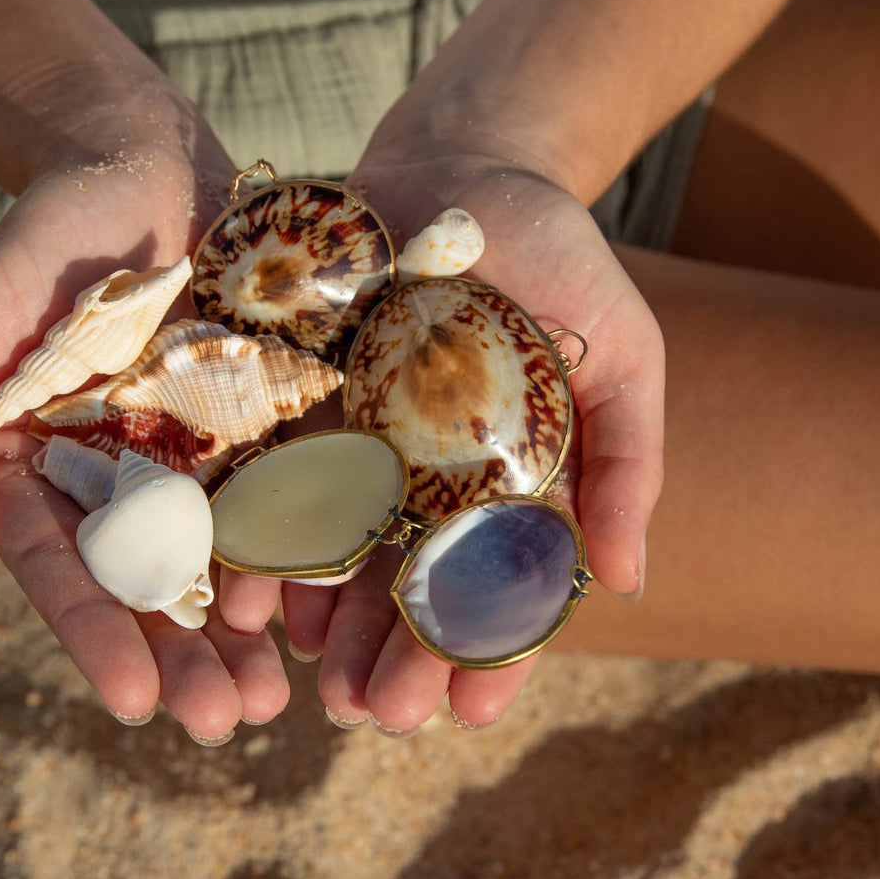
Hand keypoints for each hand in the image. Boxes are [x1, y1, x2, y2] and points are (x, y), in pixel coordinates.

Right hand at [0, 108, 289, 743]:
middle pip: (153, 586)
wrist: (143, 164)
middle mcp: (126, 478)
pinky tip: (329, 611)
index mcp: (50, 470)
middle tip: (227, 725)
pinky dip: (304, 556)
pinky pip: (287, 497)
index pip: (67, 569)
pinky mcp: (266, 422)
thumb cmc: (48, 235)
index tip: (134, 704)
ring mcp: (201, 455)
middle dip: (186, 660)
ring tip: (279, 700)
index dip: (96, 636)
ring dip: (248, 636)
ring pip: (225, 561)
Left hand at [272, 143, 664, 732]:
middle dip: (394, 657)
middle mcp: (425, 479)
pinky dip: (265, 543)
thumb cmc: (559, 254)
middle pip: (407, 587)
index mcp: (502, 482)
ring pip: (337, 555)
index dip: (488, 652)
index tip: (474, 712)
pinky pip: (275, 484)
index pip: (496, 587)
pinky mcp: (297, 400)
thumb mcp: (622, 351)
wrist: (463, 162)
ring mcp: (357, 444)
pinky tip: (253, 599)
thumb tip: (626, 582)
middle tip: (379, 716)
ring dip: (326, 624)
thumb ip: (626, 461)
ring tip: (315, 682)